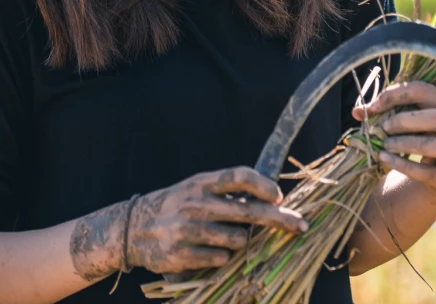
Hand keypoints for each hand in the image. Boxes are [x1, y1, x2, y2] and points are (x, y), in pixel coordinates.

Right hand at [126, 166, 307, 273]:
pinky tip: (207, 251)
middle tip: (301, 225)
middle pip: (248, 211)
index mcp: (202, 183)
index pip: (239, 176)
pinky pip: (220, 259)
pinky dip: (221, 257)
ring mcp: (188, 230)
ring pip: (238, 240)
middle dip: (280, 219)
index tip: (280, 196)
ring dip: (240, 242)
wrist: (133, 228)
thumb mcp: (197, 188)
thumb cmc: (177, 205)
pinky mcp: (181, 255)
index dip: (263, 185)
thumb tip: (273, 197)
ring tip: (223, 238)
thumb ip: (228, 191)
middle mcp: (196, 204)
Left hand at [352, 81, 435, 204]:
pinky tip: (385, 160)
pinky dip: (403, 165)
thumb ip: (386, 114)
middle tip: (383, 127)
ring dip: (406, 143)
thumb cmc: (419, 144)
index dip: (397, 95)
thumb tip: (358, 111)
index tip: (373, 106)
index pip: (427, 91)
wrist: (433, 182)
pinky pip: (429, 172)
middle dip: (405, 120)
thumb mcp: (407, 126)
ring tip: (384, 145)